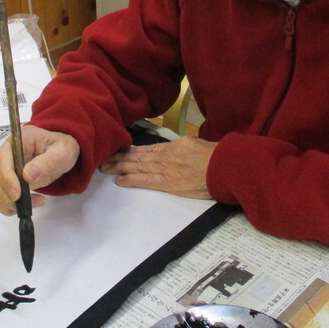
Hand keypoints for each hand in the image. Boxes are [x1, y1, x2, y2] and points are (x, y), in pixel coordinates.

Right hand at [0, 125, 79, 214]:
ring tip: (35, 202)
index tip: (17, 194)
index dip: (6, 177)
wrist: (60, 155)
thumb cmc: (61, 149)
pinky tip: (26, 206)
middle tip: (28, 203)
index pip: (3, 157)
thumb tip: (27, 175)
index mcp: (20, 139)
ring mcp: (4, 167)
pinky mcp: (5, 181)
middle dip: (7, 194)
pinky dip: (8, 207)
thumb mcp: (63, 152)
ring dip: (9, 202)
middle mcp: (7, 152)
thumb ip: (47, 162)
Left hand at [99, 136, 215, 198]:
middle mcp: (165, 155)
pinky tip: (120, 180)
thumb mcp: (197, 144)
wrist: (224, 167)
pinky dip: (131, 180)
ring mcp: (165, 169)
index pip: (148, 149)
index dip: (132, 151)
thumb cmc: (216, 156)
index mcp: (174, 145)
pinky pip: (145, 181)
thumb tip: (177, 149)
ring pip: (137, 167)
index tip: (120, 151)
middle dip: (120, 158)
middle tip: (104, 158)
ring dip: (120, 167)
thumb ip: (184, 146)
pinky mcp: (168, 183)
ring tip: (106, 168)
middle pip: (138, 157)